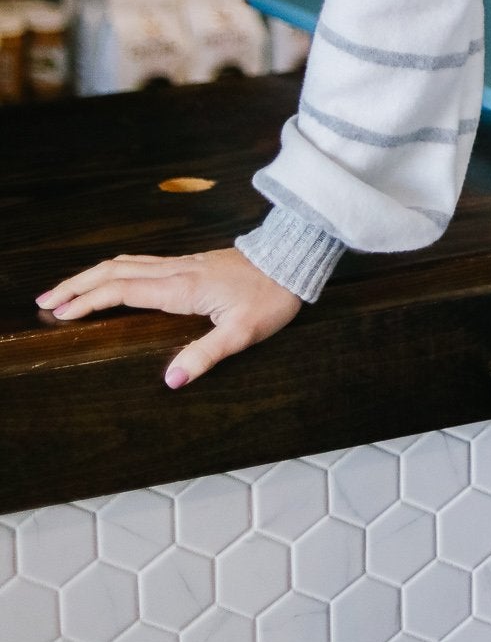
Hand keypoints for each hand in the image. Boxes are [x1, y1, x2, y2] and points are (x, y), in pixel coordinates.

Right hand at [35, 247, 302, 388]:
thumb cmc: (270, 296)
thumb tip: (170, 380)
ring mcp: (182, 264)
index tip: (59, 313)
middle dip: (77, 284)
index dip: (88, 301)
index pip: (122, 290)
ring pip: (126, 263)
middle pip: (114, 270)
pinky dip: (115, 270)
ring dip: (93, 275)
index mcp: (181, 288)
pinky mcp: (191, 263)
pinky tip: (111, 279)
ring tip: (67, 290)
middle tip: (45, 300)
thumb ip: (206, 355)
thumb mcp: (242, 333)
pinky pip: (141, 263)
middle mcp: (176, 271)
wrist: (292, 261)